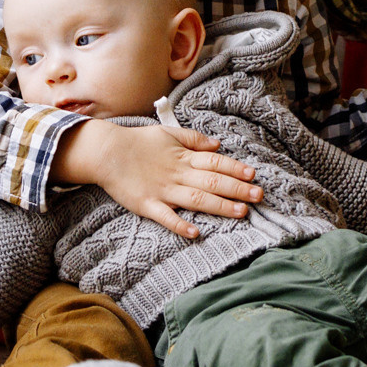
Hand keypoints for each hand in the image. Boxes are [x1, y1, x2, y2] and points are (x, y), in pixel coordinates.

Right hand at [53, 118, 261, 239]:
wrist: (106, 152)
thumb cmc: (138, 142)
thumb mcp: (168, 133)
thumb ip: (194, 139)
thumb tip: (218, 144)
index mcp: (183, 157)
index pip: (215, 162)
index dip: (235, 168)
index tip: (253, 174)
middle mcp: (177, 174)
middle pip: (212, 181)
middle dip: (237, 189)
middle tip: (259, 196)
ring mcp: (163, 190)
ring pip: (196, 199)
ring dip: (219, 206)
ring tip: (241, 213)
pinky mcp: (147, 205)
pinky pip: (166, 217)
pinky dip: (180, 225)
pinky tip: (196, 233)